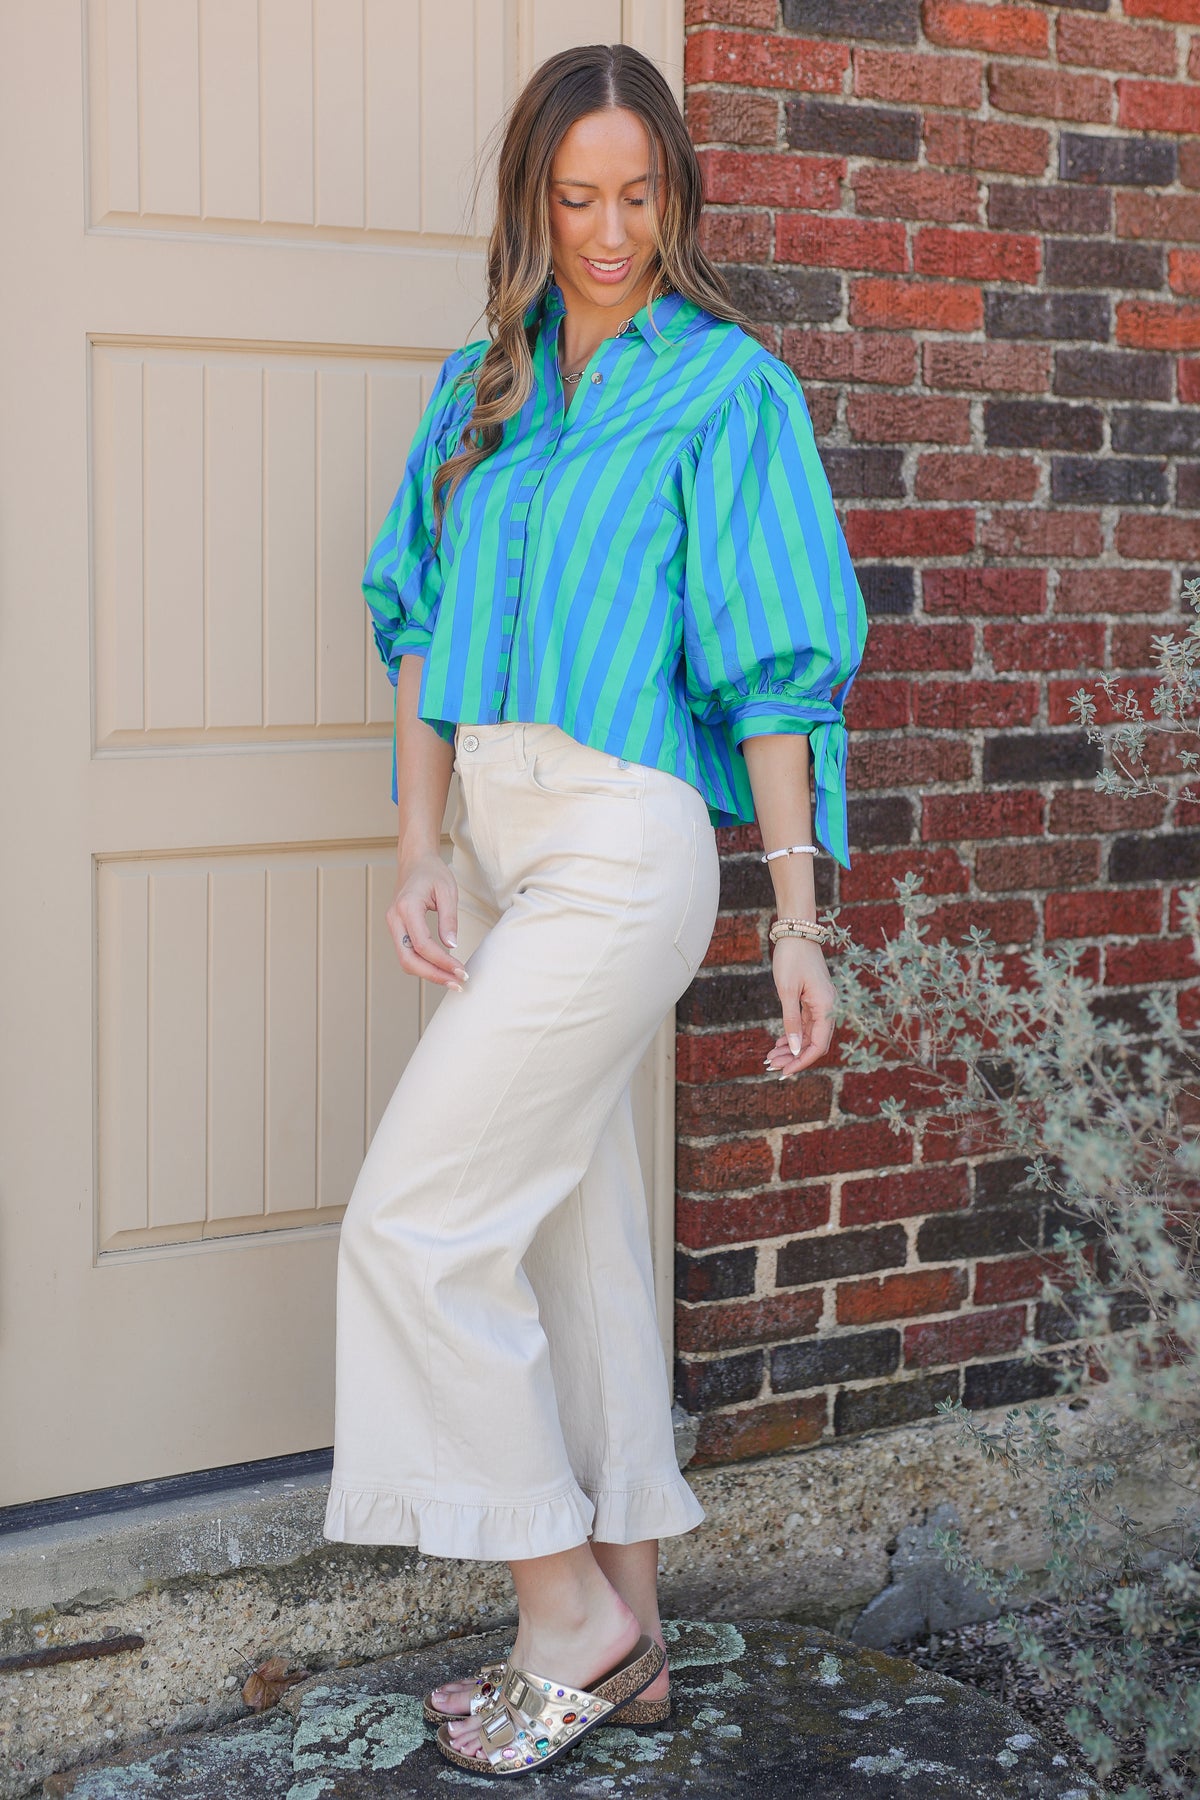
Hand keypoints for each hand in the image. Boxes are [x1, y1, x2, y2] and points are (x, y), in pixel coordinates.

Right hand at [387, 852, 468, 989]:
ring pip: (406, 960)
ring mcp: (393, 926)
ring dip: (428, 973)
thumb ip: (449, 920)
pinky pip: (407, 953)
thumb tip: (452, 947)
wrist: (415, 862)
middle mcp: (395, 919)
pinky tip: (442, 969)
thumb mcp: (448, 892)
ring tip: (452, 980)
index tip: (462, 970)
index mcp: (407, 908)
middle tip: (457, 983)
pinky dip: (424, 965)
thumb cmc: (432, 873)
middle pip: (408, 960)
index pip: (423, 945)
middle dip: (433, 975)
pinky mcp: (397, 930)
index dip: (443, 962)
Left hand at [764, 938, 835, 1075]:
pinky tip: (779, 1043)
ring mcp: (822, 1004)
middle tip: (772, 1067)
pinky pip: (807, 1024)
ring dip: (792, 1048)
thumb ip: (792, 1021)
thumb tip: (795, 1049)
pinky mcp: (814, 1000)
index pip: (818, 1045)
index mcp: (826, 1006)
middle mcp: (829, 1007)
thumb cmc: (791, 959)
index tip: (785, 1072)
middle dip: (794, 1057)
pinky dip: (794, 1035)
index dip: (802, 1061)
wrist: (796, 933)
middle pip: (815, 1043)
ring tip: (771, 1057)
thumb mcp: (787, 991)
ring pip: (810, 1035)